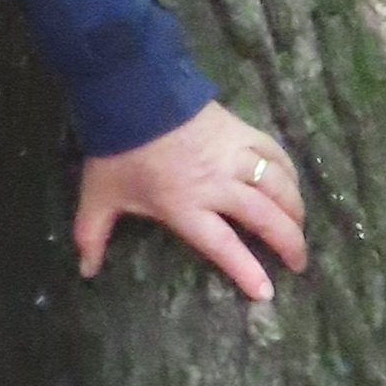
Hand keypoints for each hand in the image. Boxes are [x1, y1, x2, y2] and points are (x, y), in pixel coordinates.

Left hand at [72, 102, 309, 298]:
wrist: (133, 93)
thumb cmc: (117, 149)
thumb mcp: (99, 196)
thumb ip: (92, 235)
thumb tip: (84, 271)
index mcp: (186, 206)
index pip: (224, 247)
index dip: (247, 271)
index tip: (267, 292)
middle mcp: (218, 185)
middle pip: (265, 219)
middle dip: (289, 244)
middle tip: (300, 263)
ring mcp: (234, 156)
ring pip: (278, 186)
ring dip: (295, 209)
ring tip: (301, 227)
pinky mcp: (242, 129)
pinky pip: (275, 152)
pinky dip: (288, 170)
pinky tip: (294, 183)